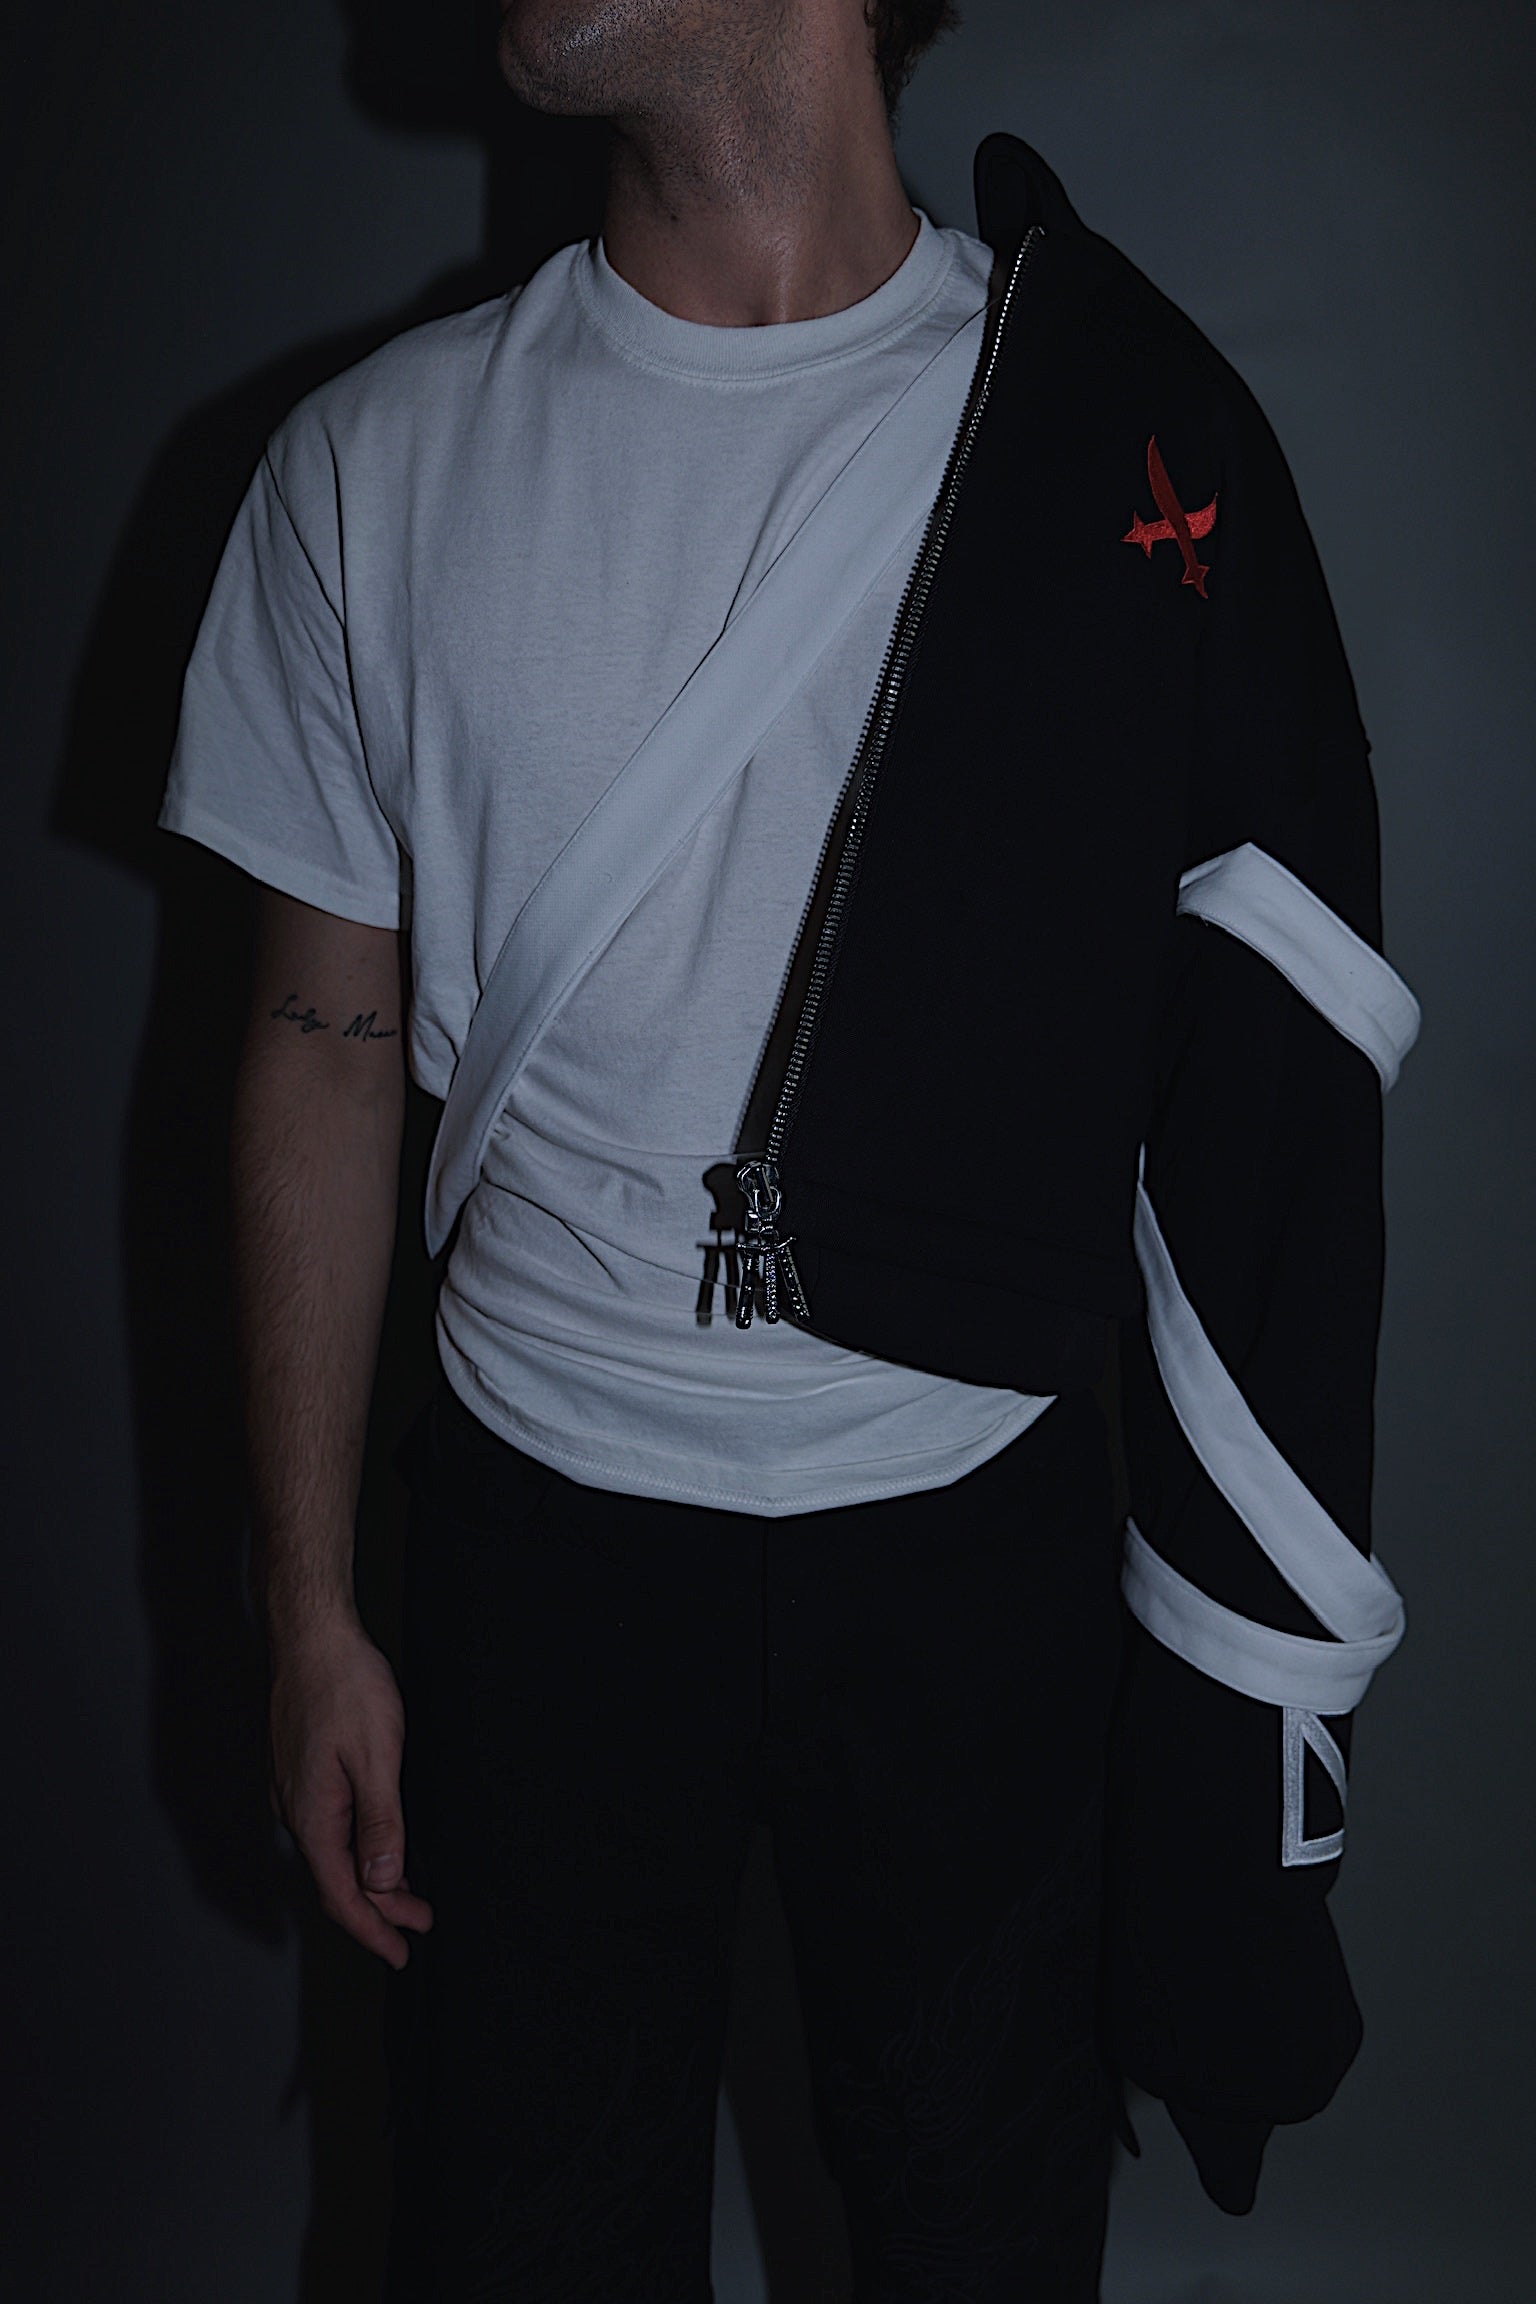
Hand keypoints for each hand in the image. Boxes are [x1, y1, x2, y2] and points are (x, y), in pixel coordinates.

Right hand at [268, 1614, 433, 1968]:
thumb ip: (380, 1824)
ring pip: (333, 1852)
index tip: (401, 1952)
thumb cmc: (345, 1687)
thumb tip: (381, 1882)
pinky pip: (329, 1826)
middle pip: (337, 1880)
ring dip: (370, 1877)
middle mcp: (296, 1810)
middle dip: (379, 1909)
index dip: (374, 1929)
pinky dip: (357, 1847)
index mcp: (313, 1817)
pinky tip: (379, 1844)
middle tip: (419, 1925)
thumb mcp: (378, 1759)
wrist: (313, 1635)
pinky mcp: (301, 1770)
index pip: (342, 1896)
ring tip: (407, 1893)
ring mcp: (295, 1790)